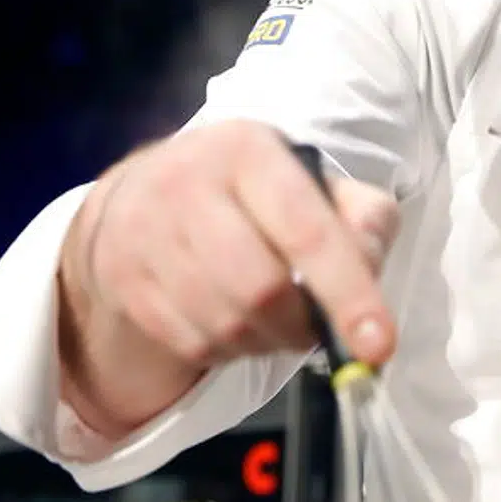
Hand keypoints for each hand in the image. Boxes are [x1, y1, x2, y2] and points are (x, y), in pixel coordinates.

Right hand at [59, 120, 398, 435]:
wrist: (140, 194)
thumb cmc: (247, 192)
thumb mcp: (311, 183)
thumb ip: (362, 217)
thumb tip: (370, 265)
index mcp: (248, 150)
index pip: (307, 230)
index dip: (348, 292)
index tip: (378, 345)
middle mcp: (188, 183)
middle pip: (261, 289)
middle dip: (301, 326)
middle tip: (315, 329)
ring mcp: (146, 232)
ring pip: (225, 325)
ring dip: (265, 342)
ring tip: (274, 321)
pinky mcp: (122, 278)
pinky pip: (192, 344)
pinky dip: (227, 351)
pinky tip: (231, 323)